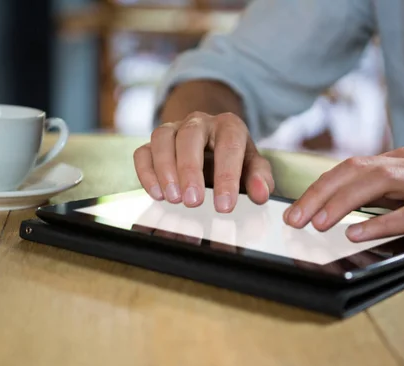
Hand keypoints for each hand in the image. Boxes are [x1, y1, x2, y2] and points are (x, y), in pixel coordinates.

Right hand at [133, 112, 274, 212]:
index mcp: (228, 126)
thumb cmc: (233, 158)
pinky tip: (157, 193)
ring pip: (162, 138)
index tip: (224, 205)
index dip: (226, 176)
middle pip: (190, 136)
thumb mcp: (252, 166)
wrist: (212, 142)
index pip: (228, 145)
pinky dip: (146, 172)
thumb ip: (260, 178)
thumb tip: (261, 193)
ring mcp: (173, 129)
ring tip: (173, 198)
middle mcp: (199, 122)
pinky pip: (143, 151)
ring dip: (165, 169)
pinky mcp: (154, 143)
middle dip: (190, 170)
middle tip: (193, 201)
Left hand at [283, 147, 403, 256]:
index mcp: (400, 161)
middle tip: (294, 219)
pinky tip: (356, 234)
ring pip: (379, 183)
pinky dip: (381, 223)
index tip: (293, 210)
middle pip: (356, 171)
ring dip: (343, 203)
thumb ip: (379, 194)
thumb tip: (336, 206)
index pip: (348, 168)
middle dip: (320, 194)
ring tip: (318, 223)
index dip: (317, 188)